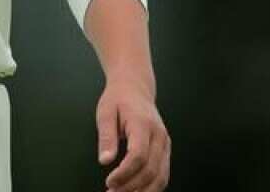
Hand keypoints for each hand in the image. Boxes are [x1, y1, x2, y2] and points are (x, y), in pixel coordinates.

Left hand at [96, 77, 169, 191]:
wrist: (135, 89)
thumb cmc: (118, 100)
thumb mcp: (105, 113)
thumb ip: (106, 137)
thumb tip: (104, 161)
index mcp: (143, 124)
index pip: (138, 155)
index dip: (125, 173)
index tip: (109, 182)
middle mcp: (159, 135)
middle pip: (151, 169)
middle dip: (131, 186)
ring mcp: (165, 143)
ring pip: (161, 176)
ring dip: (143, 191)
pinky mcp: (165, 150)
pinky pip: (163, 174)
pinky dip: (151, 187)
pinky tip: (135, 191)